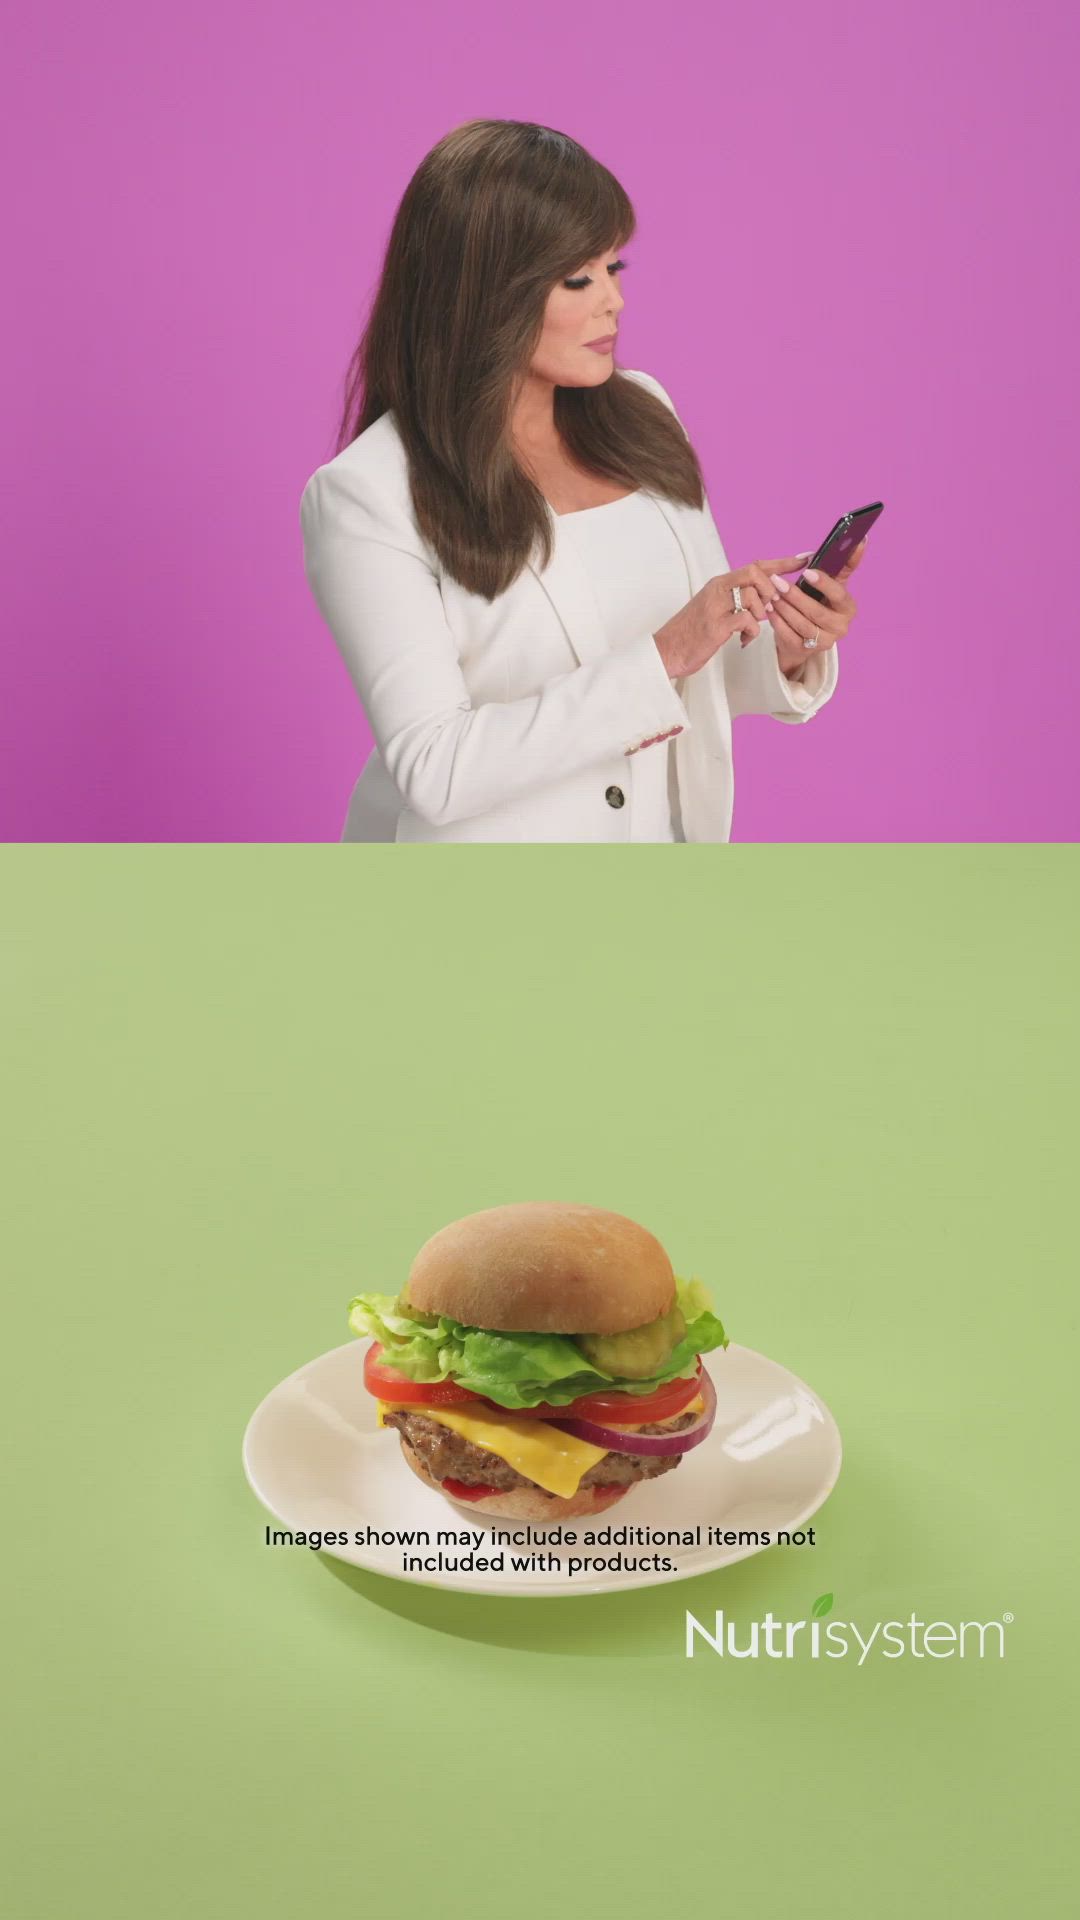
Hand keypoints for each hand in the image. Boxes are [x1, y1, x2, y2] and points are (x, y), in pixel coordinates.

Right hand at [653, 553, 811, 678]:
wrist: (665, 651)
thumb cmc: (691, 633)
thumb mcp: (715, 610)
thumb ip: (737, 601)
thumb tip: (766, 599)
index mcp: (719, 584)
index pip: (755, 565)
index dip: (782, 562)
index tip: (804, 559)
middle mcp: (717, 589)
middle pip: (756, 573)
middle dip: (771, 591)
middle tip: (768, 610)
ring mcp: (715, 606)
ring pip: (753, 596)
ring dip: (760, 614)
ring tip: (750, 628)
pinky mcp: (715, 625)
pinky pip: (747, 620)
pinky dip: (751, 632)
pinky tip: (742, 641)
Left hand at [768, 537, 864, 677]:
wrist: (807, 632)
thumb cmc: (820, 601)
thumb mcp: (831, 583)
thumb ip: (843, 563)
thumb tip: (861, 539)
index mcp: (848, 608)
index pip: (839, 595)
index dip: (824, 584)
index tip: (807, 571)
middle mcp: (840, 628)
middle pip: (817, 613)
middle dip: (795, 596)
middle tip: (777, 582)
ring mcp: (824, 642)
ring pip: (802, 625)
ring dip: (784, 609)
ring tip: (771, 595)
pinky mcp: (806, 651)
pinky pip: (789, 636)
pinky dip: (778, 622)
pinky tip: (769, 610)